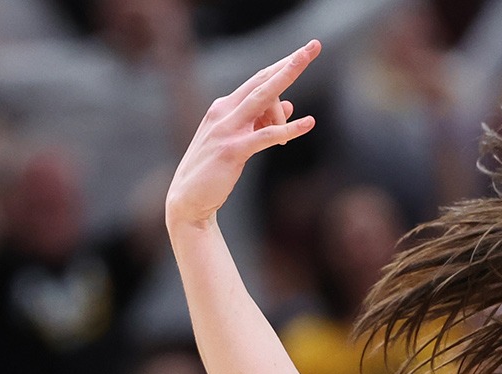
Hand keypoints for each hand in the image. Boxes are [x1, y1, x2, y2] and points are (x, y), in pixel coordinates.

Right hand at [165, 40, 319, 229]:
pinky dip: (289, 128)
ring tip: (309, 64)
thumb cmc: (214, 170)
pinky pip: (266, 135)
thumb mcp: (237, 140)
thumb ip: (260, 121)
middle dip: (289, 62)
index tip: (303, 52)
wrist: (188, 200)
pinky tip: (308, 123)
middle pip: (262, 80)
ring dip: (288, 77)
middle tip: (313, 46)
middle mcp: (223, 112)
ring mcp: (227, 129)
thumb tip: (288, 104)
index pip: (257, 80)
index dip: (281, 65)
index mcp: (224, 107)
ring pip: (263, 97)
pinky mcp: (233, 150)